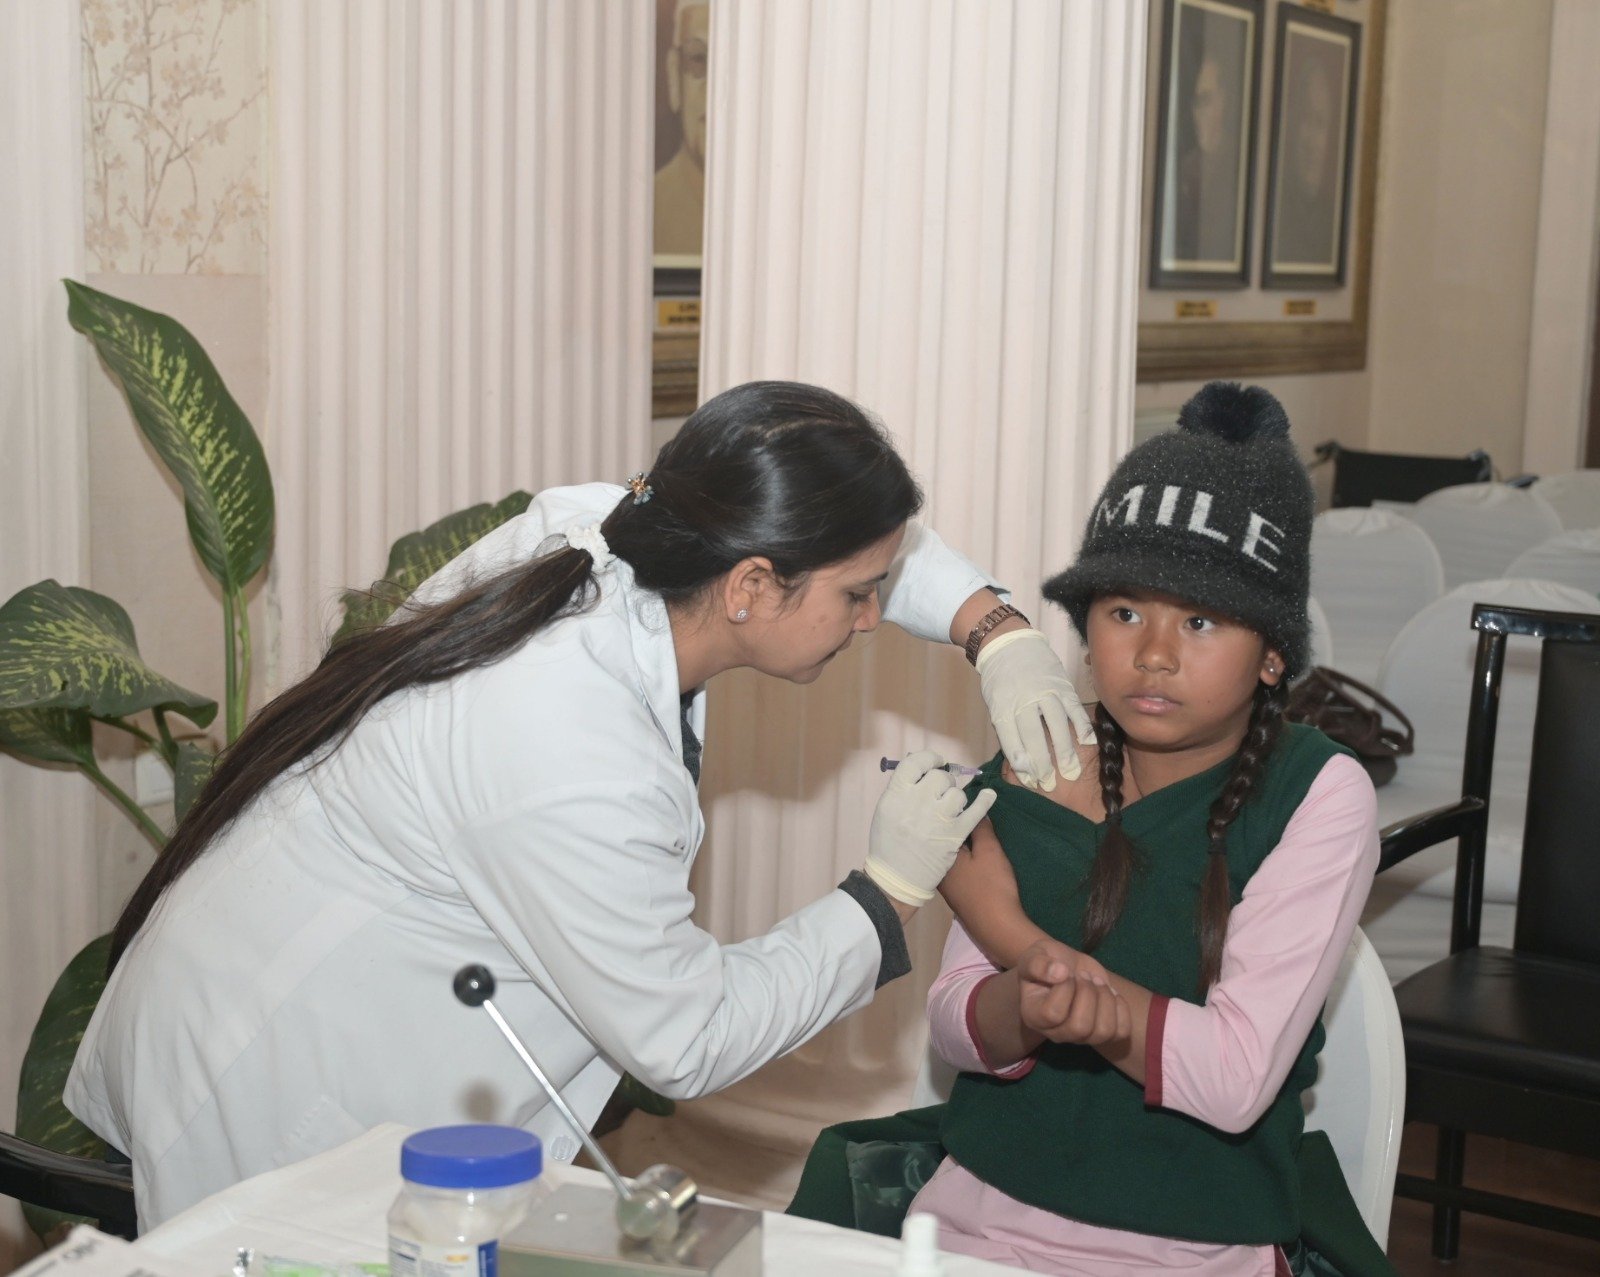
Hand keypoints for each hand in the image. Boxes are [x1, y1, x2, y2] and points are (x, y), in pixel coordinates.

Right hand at [865, 750, 997, 905]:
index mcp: (896, 795)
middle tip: (939, 794)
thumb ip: (900, 792)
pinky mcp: (955, 835)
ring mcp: (938, 818)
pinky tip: (989, 796)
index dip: (928, 759)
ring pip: (957, 794)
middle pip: (939, 777)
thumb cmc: (888, 846)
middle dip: (942, 783)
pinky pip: (975, 812)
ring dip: (954, 799)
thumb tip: (919, 771)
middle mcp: (917, 803)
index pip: (915, 763)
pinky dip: (984, 802)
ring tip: (950, 810)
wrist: (898, 880)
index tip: (935, 764)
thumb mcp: (885, 813)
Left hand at [939, 819, 1046, 968]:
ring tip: (984, 830)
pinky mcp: (958, 893)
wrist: (998, 927)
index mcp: (940, 856)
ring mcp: (946, 884)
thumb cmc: (991, 886)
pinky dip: (970, 859)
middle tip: (980, 813)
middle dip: (962, 827)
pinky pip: (961, 867)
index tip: (973, 801)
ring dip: (968, 844)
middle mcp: (937, 869)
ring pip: (955, 854)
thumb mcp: (989, 851)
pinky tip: (983, 854)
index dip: (960, 811)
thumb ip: (981, 828)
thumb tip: (974, 810)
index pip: (945, 825)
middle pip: (948, 839)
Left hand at [975, 629, 1094, 789]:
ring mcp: (1045, 692)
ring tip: (1070, 770)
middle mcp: (1024, 700)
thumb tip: (1020, 759)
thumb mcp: (996, 704)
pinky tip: (1086, 743)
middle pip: (1034, 736)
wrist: (1009, 644)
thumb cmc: (1000, 680)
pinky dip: (1081, 726)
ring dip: (1065, 750)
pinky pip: (1074, 708)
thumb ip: (1008, 729)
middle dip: (1042, 762)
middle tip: (1050, 783)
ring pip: (1057, 724)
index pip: (1011, 739)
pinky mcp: (1062, 685)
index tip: (1029, 778)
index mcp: (1003, 706)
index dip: (1020, 761)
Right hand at [1016, 939, 1130, 1046]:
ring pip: (1103, 1031)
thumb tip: (1060, 973)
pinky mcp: (1102, 1033)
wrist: (1066, 966)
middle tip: (1084, 975)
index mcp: (1034, 1016)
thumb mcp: (1034, 954)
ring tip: (1097, 982)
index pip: (1053, 1013)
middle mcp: (1056, 1033)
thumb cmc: (1046, 961)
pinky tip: (1111, 992)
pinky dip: (1121, 1009)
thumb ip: (1038, 963)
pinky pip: (1121, 1032)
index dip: (1065, 988)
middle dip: (1088, 993)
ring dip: (1105, 999)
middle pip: (1080, 1027)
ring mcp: (1081, 1037)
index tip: (1065, 970)